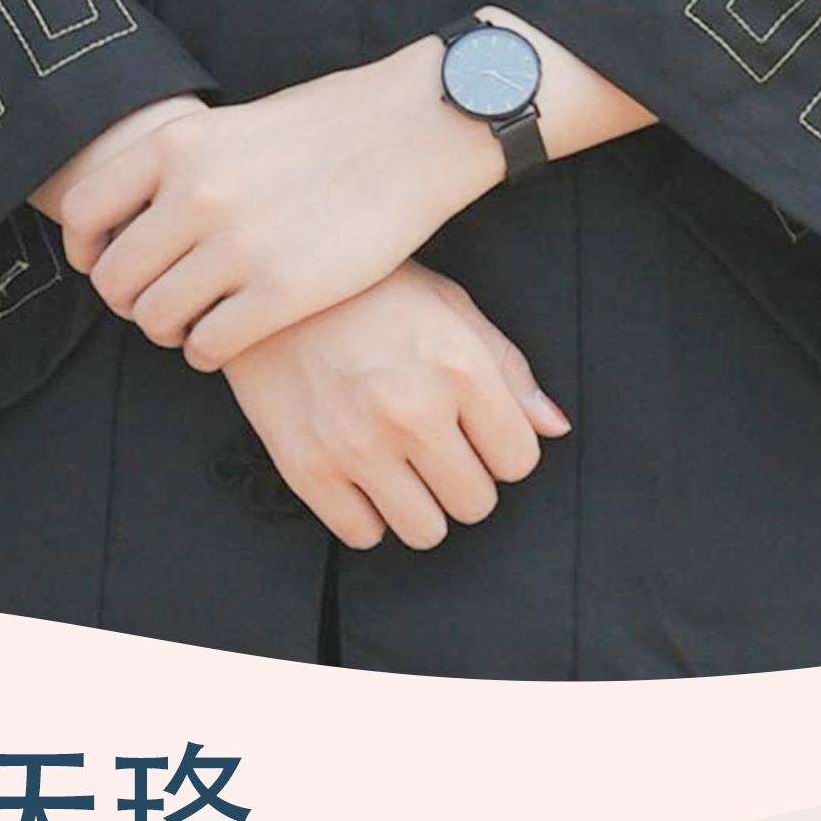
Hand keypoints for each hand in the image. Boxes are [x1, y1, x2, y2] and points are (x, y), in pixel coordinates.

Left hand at [32, 47, 496, 366]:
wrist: (414, 130)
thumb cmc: (327, 127)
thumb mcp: (232, 125)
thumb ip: (178, 167)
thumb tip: (129, 219)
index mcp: (177, 145)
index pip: (82, 212)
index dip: (87, 250)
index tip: (106, 263)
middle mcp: (196, 194)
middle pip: (115, 278)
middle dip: (130, 301)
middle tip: (159, 304)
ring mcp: (238, 245)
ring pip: (156, 319)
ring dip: (169, 331)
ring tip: (194, 324)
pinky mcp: (283, 291)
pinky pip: (208, 346)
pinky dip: (207, 352)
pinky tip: (227, 339)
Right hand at [223, 268, 568, 552]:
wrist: (267, 286)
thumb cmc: (367, 291)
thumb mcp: (450, 307)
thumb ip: (508, 369)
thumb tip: (553, 428)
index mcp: (460, 366)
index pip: (518, 460)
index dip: (502, 449)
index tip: (476, 433)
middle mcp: (413, 410)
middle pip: (475, 503)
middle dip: (463, 480)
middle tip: (436, 450)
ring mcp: (358, 443)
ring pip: (426, 531)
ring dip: (420, 506)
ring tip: (401, 467)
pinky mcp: (307, 468)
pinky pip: (363, 534)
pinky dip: (367, 515)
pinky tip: (361, 475)